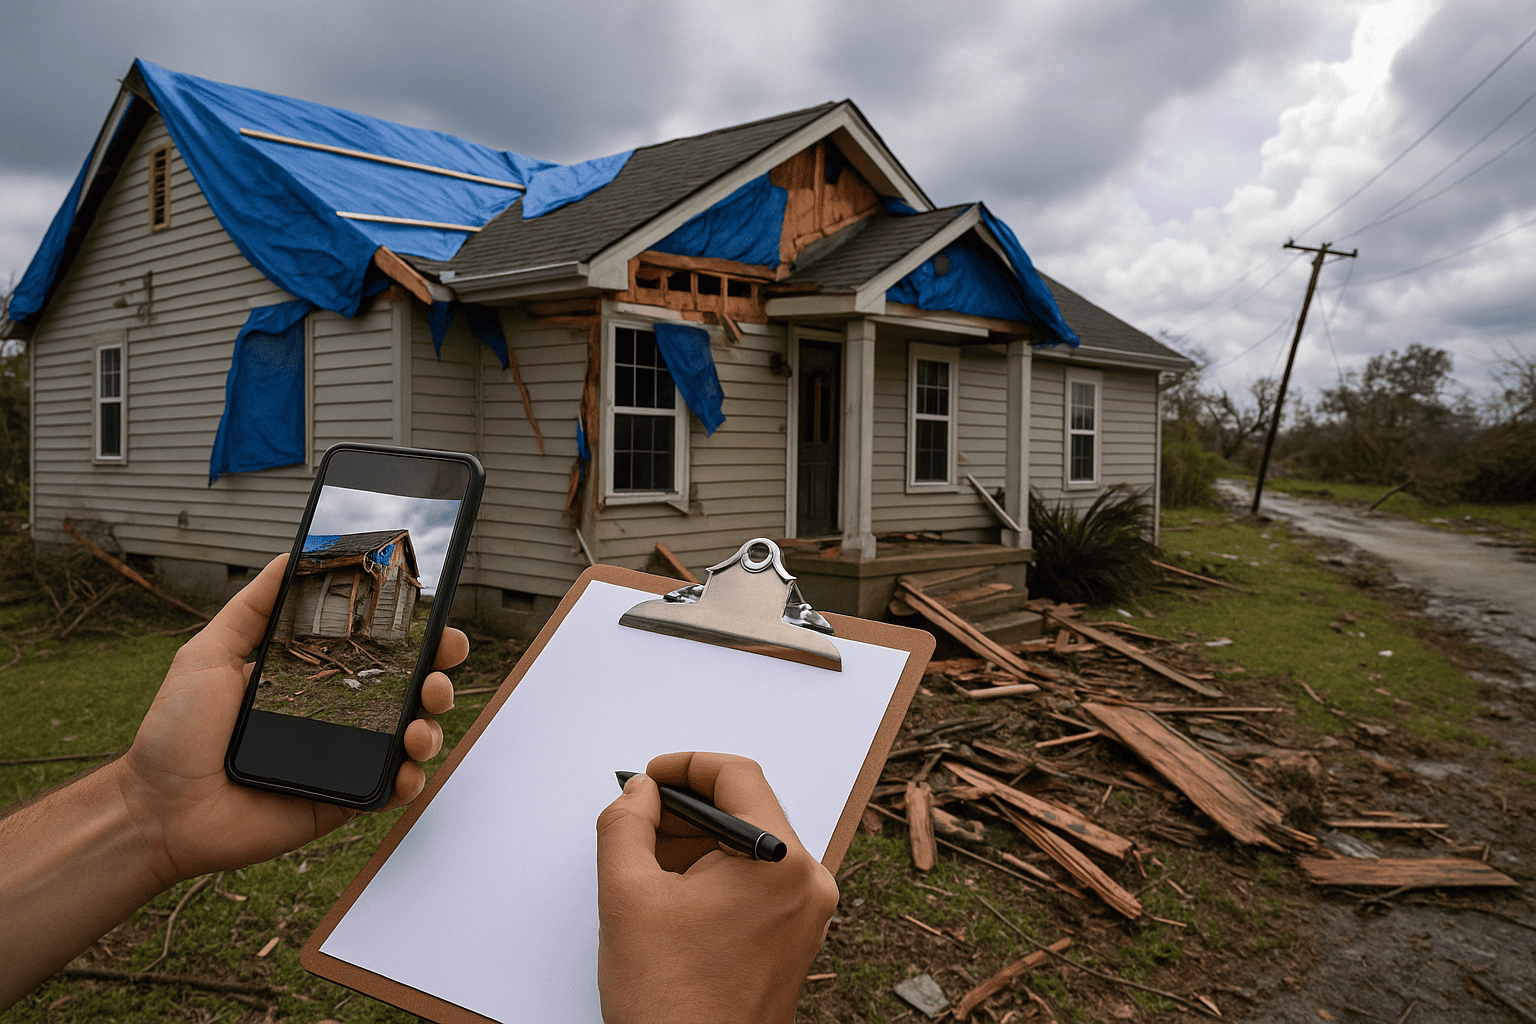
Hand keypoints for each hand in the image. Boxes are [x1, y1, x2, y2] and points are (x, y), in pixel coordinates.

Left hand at [110, 553, 465, 886]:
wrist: (156, 808)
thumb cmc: (175, 733)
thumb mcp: (209, 654)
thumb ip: (253, 607)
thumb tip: (291, 554)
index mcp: (315, 678)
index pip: (380, 651)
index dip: (417, 637)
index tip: (436, 621)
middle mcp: (338, 716)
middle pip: (410, 693)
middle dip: (438, 678)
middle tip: (437, 674)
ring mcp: (343, 761)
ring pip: (412, 740)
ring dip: (431, 729)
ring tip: (418, 727)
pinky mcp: (341, 803)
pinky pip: (391, 792)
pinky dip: (411, 781)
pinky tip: (407, 770)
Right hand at [595, 752, 838, 1023]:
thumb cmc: (670, 1004)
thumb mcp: (627, 897)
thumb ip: (626, 825)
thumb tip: (639, 792)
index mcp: (780, 862)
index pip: (738, 776)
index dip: (686, 765)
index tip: (649, 777)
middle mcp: (807, 883)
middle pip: (746, 811)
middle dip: (685, 810)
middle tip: (636, 821)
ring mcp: (806, 915)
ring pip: (748, 848)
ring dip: (696, 844)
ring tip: (644, 867)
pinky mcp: (794, 940)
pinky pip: (756, 883)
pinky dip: (714, 876)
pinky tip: (670, 897)